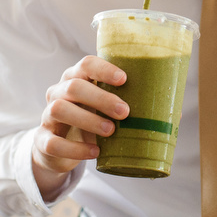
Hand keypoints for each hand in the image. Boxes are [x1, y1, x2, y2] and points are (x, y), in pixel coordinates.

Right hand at [32, 56, 128, 195]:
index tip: (124, 79)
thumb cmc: (89, 121)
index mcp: (76, 79)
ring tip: (110, 131)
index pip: (86, 64)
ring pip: (59, 109)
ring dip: (87, 119)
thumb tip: (173, 111)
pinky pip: (53, 142)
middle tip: (125, 112)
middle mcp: (58, 93)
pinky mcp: (43, 140)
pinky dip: (75, 148)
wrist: (57, 148)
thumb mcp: (103, 109)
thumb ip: (128, 105)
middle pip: (73, 87)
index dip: (104, 69)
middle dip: (101, 98)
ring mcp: (47, 116)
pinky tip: (94, 151)